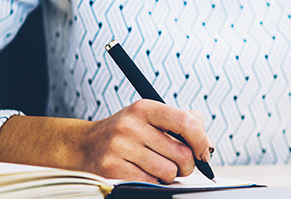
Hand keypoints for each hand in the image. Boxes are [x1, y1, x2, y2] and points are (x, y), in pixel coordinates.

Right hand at [79, 100, 212, 181]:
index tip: (203, 151)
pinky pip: (150, 183)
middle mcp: (131, 125)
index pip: (186, 122)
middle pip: (181, 154)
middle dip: (186, 164)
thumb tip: (205, 145)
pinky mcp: (112, 170)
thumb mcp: (149, 117)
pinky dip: (151, 182)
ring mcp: (120, 148)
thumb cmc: (126, 133)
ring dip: (167, 174)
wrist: (84, 145)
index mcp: (144, 108)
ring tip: (154, 166)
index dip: (201, 140)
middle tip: (178, 163)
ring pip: (168, 172)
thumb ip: (182, 122)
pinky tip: (140, 172)